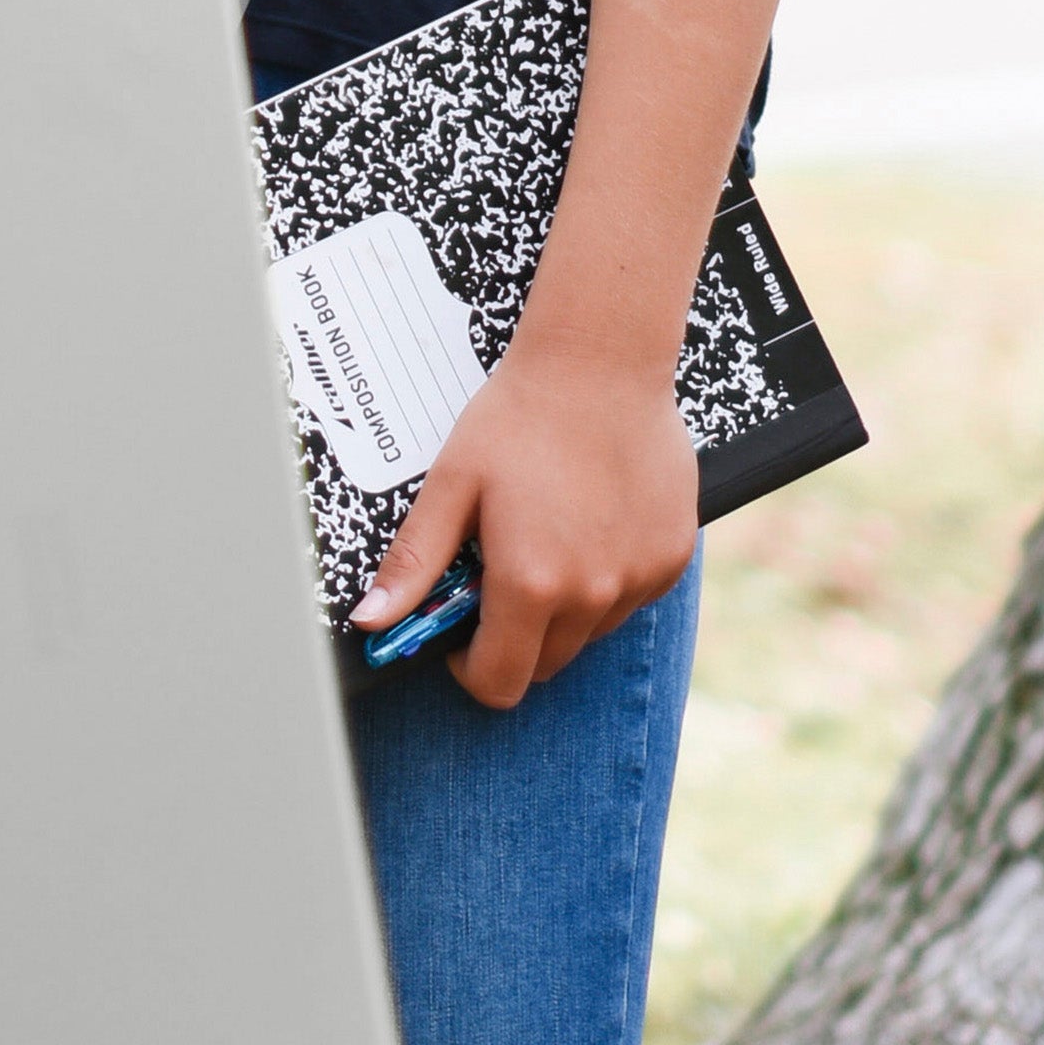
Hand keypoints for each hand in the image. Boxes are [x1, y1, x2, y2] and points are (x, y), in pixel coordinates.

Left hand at [355, 327, 701, 712]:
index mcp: (530, 584)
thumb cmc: (519, 417)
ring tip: (547, 534)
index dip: (469, 668)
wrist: (601, 362)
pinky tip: (591, 522)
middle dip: (514, 636)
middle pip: (545, 664)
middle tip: (499, 571)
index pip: (499, 682)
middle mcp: (592, 594)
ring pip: (589, 632)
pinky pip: (630, 597)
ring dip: (563, 608)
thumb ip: (415, 562)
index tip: (460, 635)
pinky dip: (607, 579)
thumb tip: (370, 620)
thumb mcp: (452, 484)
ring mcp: (640, 579)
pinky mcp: (672, 557)